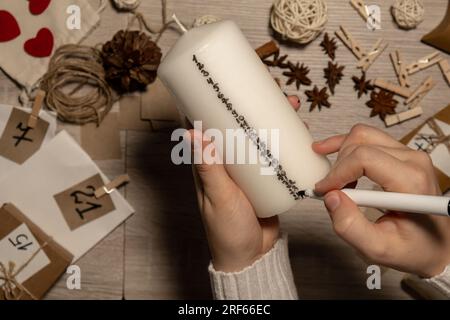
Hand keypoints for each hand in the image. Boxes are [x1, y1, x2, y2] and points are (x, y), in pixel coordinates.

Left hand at [185, 95, 300, 271]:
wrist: (251, 256)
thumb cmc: (226, 230)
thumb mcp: (218, 197)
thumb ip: (208, 168)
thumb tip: (192, 134)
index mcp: (209, 164)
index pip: (208, 127)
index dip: (215, 104)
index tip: (226, 84)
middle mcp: (228, 163)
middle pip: (239, 127)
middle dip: (255, 107)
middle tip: (274, 92)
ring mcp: (248, 170)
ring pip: (259, 137)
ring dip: (274, 120)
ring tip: (292, 106)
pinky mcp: (266, 179)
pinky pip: (274, 155)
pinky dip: (286, 142)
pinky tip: (299, 134)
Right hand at [313, 124, 449, 277]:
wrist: (437, 245)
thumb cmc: (414, 248)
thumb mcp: (379, 249)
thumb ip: (350, 226)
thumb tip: (330, 198)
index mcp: (411, 181)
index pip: (364, 158)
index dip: (337, 172)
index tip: (324, 191)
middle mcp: (413, 161)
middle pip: (361, 144)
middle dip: (337, 166)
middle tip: (329, 191)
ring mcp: (409, 154)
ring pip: (362, 136)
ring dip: (340, 153)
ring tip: (329, 175)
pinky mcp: (401, 154)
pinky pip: (369, 138)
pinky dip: (346, 145)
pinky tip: (329, 150)